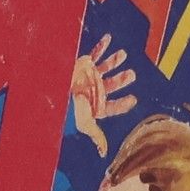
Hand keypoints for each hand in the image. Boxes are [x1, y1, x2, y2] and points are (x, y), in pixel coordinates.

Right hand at [70, 37, 136, 154]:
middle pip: (113, 85)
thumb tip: (104, 152)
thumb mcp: (85, 121)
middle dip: (122, 80)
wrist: (55, 89)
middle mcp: (95, 89)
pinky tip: (109, 38)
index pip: (113, 105)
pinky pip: (95, 52)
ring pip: (106, 67)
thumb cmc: (70, 107)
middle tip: (131, 75)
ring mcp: (90, 76)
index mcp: (96, 104)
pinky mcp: (84, 64)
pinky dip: (101, 46)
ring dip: (115, 61)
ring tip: (123, 54)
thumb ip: (96, 134)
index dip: (123, 103)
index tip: (133, 99)